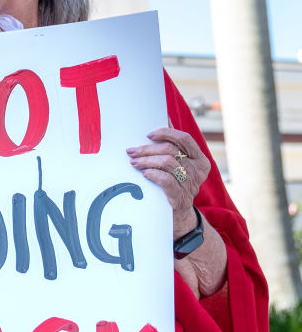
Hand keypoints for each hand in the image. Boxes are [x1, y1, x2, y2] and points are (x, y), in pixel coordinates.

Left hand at [126, 126, 210, 240]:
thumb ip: (173, 143)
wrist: (179, 216)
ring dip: (146, 161)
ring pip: (166, 163)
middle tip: (131, 151)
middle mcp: (198, 171)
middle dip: (147, 149)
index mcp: (200, 159)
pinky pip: (165, 180)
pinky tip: (143, 173)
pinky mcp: (180, 198)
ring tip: (134, 162)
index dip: (166, 133)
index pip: (184, 138)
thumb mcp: (179, 164)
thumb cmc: (175, 183)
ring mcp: (191, 185)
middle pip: (171, 150)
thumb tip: (164, 116)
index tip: (148, 134)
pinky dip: (152, 173)